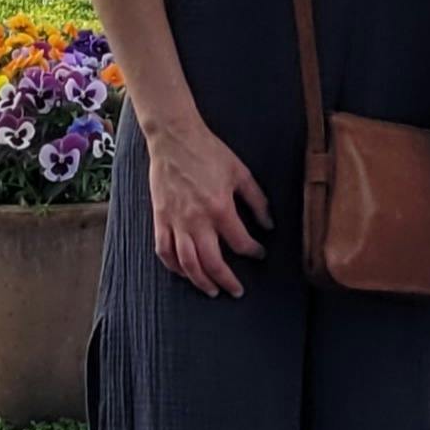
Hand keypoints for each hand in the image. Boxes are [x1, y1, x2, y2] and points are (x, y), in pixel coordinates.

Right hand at [143, 112, 268, 298]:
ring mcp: (175, 221)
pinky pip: (164, 251)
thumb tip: (269, 224)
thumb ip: (257, 201)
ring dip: (200, 281)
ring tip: (212, 291)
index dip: (253, 252)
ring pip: (187, 263)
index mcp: (219, 207)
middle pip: (211, 262)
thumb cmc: (209, 152)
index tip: (259, 254)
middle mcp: (196, 220)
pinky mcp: (160, 218)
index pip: (240, 242)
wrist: (174, 138)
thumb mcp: (241, 172)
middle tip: (236, 291)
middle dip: (226, 281)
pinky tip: (185, 273)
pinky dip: (174, 267)